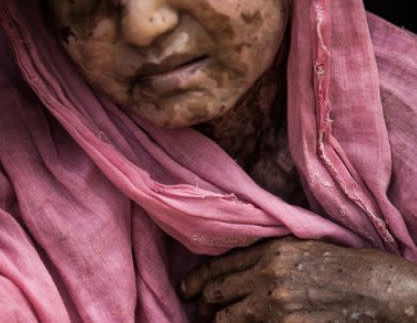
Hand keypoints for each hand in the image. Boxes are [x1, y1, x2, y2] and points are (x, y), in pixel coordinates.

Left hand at [179, 236, 416, 321]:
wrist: (372, 288)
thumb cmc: (336, 264)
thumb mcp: (296, 246)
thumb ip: (264, 253)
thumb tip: (234, 265)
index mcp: (268, 250)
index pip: (220, 265)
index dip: (198, 279)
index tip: (188, 288)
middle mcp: (267, 275)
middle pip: (218, 292)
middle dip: (203, 303)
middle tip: (197, 309)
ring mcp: (277, 305)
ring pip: (228, 319)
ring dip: (217, 322)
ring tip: (212, 322)